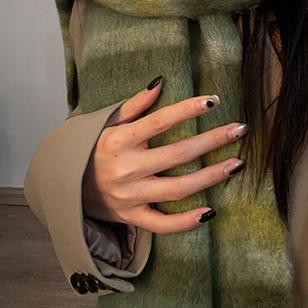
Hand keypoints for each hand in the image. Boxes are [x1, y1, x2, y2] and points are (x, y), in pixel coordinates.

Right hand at [82, 76, 247, 233]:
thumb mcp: (108, 121)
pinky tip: (211, 211)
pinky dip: (186, 222)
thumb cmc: (95, 148)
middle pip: (177, 155)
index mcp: (119, 140)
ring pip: (177, 189)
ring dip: (210, 177)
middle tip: (239, 130)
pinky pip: (162, 225)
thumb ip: (135, 104)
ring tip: (237, 164)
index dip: (187, 110)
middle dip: (212, 141)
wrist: (68, 186)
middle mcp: (126, 169)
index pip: (159, 121)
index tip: (213, 101)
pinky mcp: (132, 217)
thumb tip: (160, 82)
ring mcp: (130, 196)